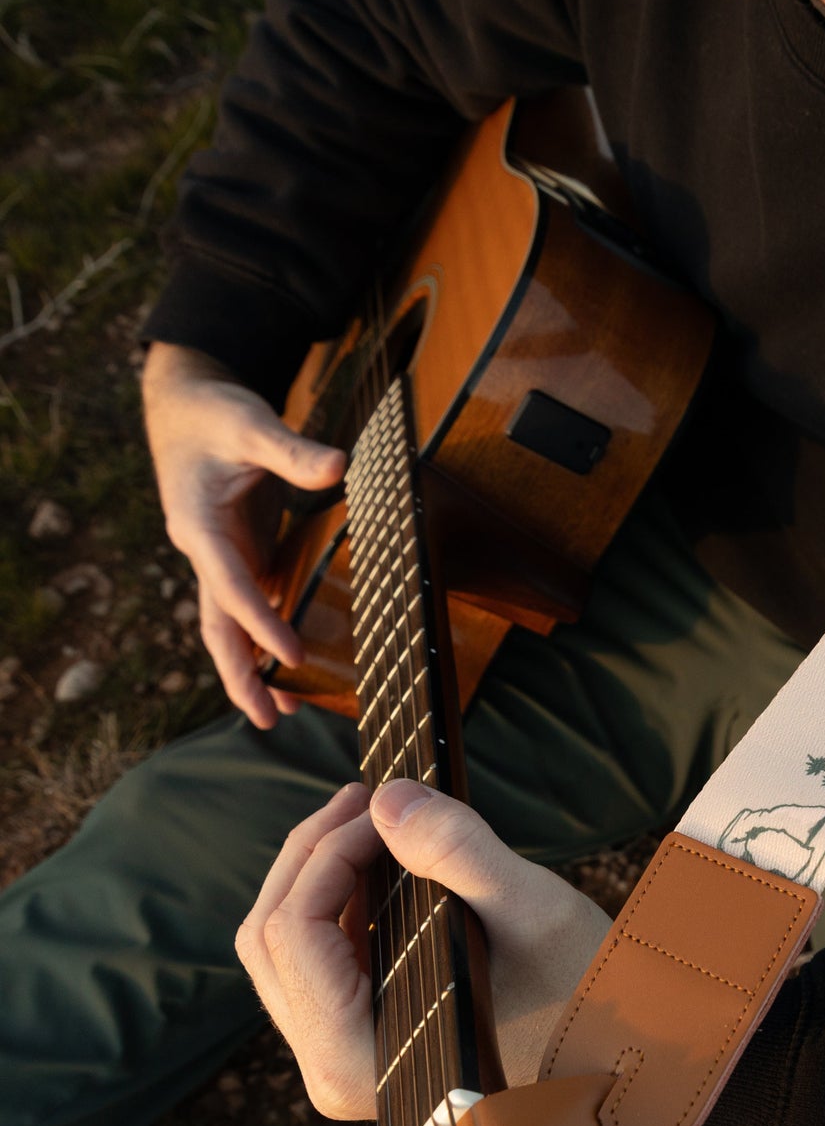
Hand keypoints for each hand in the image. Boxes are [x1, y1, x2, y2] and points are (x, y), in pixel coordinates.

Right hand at [142, 342, 346, 727]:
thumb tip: (338, 466)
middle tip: (270, 720)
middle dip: (240, 674)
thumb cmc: (215, 414)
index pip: (232, 587)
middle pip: (218, 625)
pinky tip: (290, 662)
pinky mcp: (237, 552)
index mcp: (200, 527)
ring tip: (283, 712)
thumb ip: (293, 450)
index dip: (261, 624)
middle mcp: (205, 551)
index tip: (293, 655)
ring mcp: (219, 556)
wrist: (184, 404)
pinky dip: (265, 634)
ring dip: (251, 666)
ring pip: (230, 623)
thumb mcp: (252, 423)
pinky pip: (249, 604)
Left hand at [236, 780, 613, 1119]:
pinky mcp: (354, 1040)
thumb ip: (459, 853)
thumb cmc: (583, 996)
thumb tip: (388, 798)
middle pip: (268, 939)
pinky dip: (330, 901)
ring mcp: (337, 1059)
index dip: (325, 854)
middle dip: (309, 852)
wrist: (613, 1052)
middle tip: (361, 796)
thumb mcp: (533, 915)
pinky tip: (372, 862)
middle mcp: (330, 1070)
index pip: (295, 935)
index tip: (381, 805)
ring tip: (365, 819)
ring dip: (312, 872)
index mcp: (355, 1058)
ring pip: (278, 949)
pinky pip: (308, 962)